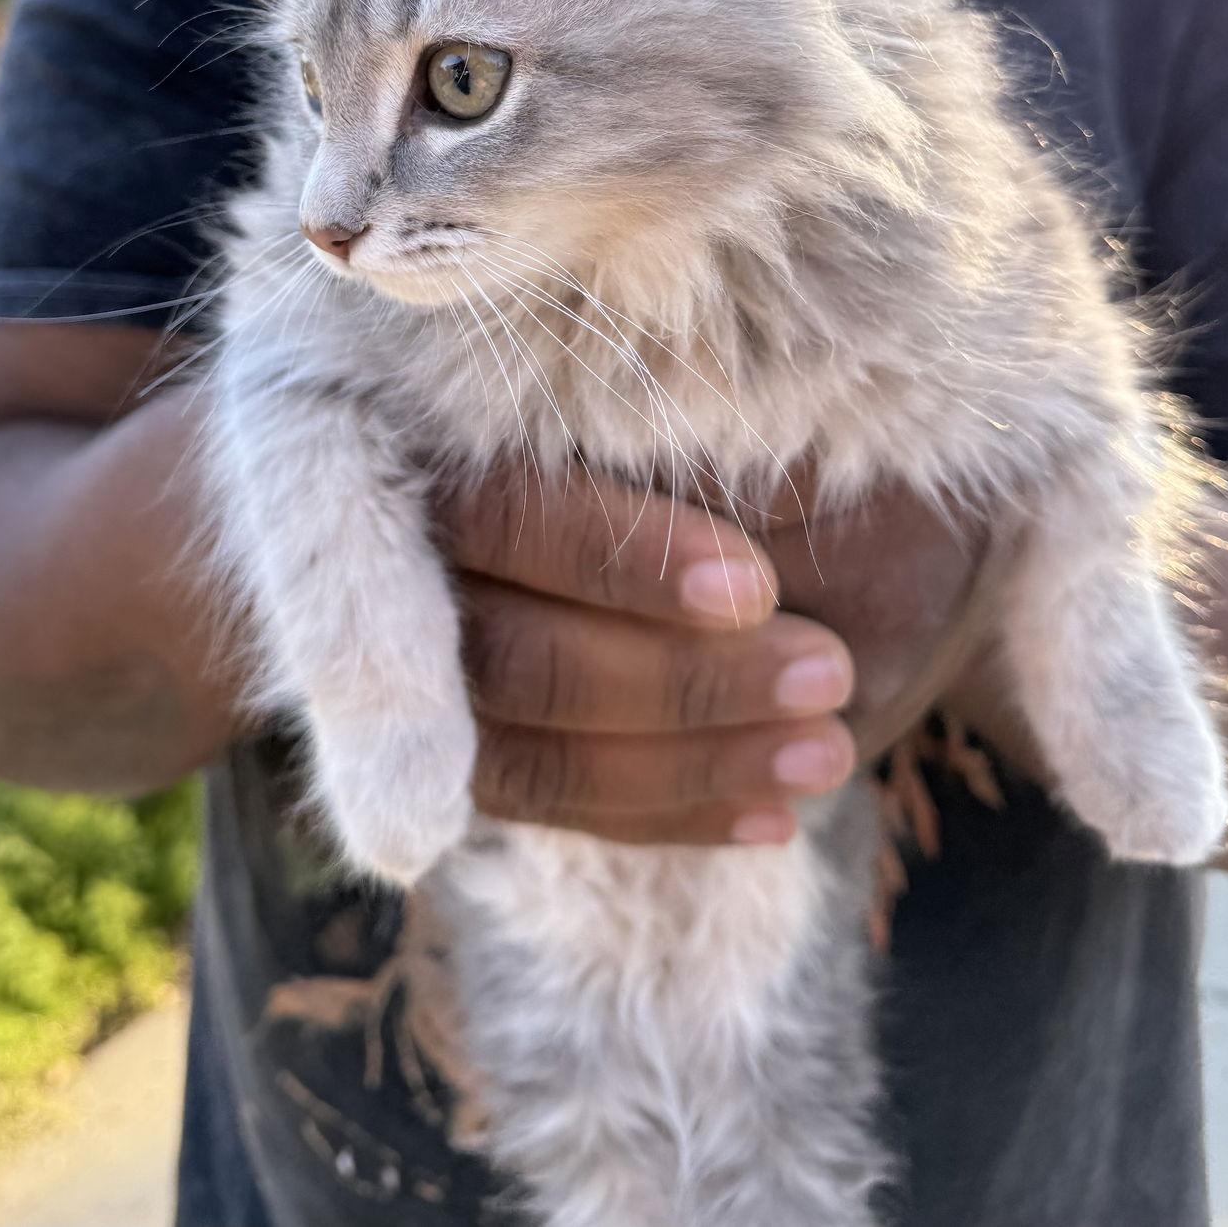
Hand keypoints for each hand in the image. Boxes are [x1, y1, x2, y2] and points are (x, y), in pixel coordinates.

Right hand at [442, 470, 983, 846]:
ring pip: (529, 757)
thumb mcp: (705, 411)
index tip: (755, 588)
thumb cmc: (713, 422)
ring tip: (826, 753)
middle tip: (827, 673)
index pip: (505, 515)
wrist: (660, 470)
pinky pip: (557, 804)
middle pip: (509, 656)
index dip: (620, 557)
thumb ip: (691, 466)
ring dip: (687, 763)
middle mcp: (401, 567)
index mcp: (425, 453)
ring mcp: (421, 675)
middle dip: (679, 679)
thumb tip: (753, 529)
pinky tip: (775, 816)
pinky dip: (667, 813)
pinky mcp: (471, 746)